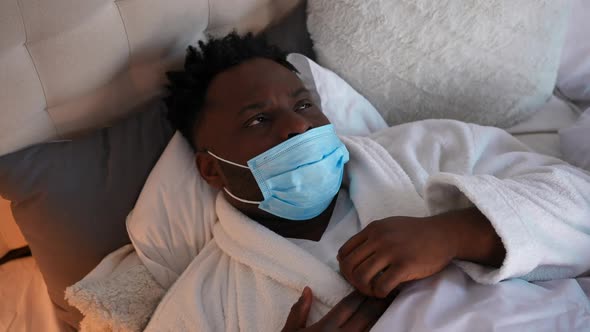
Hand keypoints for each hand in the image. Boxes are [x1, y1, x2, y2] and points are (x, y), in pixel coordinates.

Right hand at [281, 287, 394, 331]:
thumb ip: (298, 312)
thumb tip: (308, 290)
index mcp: (326, 328)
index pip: (348, 305)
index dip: (361, 293)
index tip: (370, 283)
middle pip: (365, 316)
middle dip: (378, 302)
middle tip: (392, 289)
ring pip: (371, 328)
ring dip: (382, 316)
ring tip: (391, 304)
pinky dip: (378, 330)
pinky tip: (385, 324)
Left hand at [337, 208, 504, 297]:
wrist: (444, 234)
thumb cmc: (415, 233)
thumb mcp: (388, 226)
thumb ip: (369, 237)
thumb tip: (346, 255)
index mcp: (373, 229)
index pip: (343, 252)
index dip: (345, 268)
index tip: (355, 275)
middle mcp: (379, 238)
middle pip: (349, 266)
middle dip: (353, 281)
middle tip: (364, 286)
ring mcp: (391, 251)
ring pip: (361, 277)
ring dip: (365, 289)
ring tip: (374, 290)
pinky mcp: (405, 265)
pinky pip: (381, 285)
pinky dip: (379, 293)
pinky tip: (386, 291)